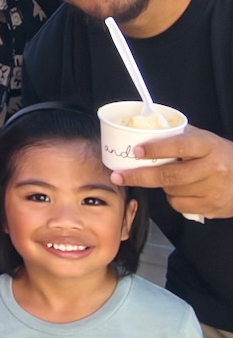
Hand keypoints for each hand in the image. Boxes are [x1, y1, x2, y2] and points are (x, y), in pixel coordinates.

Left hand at [110, 126, 232, 217]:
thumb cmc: (218, 154)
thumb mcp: (202, 139)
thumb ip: (177, 135)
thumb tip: (143, 131)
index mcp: (208, 146)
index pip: (179, 146)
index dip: (156, 149)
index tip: (136, 151)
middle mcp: (212, 168)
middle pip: (169, 175)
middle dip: (139, 176)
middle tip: (118, 175)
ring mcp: (213, 190)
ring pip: (171, 191)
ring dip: (161, 186)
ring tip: (169, 177)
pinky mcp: (212, 207)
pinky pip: (179, 205)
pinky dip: (173, 199)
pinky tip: (181, 190)